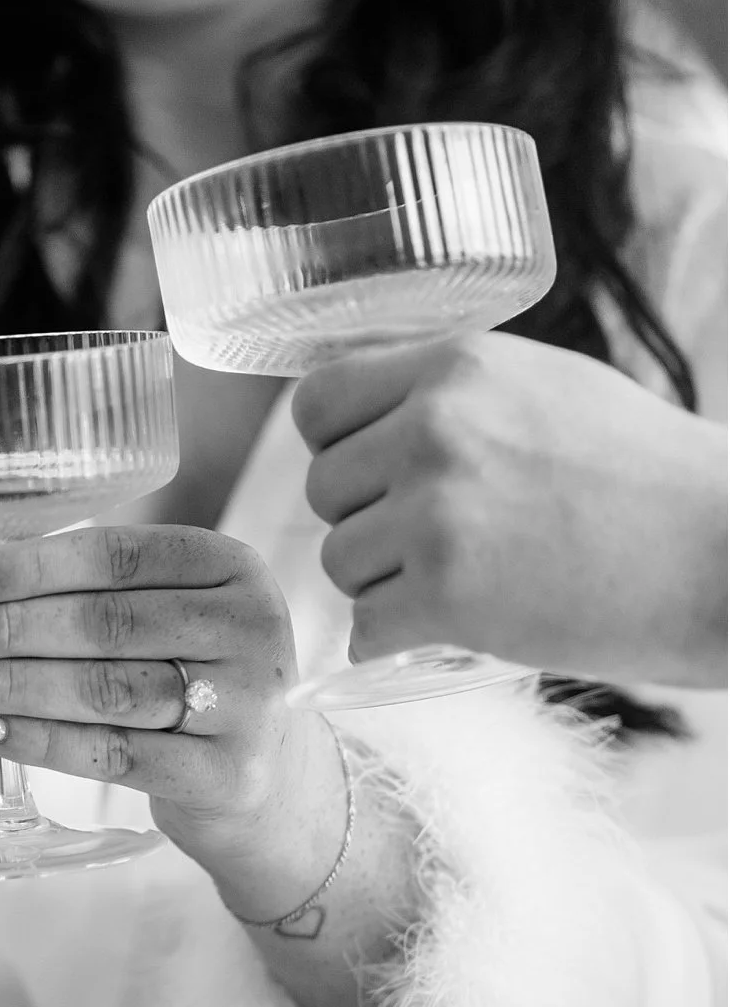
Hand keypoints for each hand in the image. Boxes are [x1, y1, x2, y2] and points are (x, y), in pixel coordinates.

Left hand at [0, 525, 347, 922]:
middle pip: (103, 623)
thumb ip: (95, 591)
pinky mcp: (227, 775)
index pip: (117, 556)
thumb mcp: (170, 618)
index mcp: (232, 569)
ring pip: (103, 689)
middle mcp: (251, 628)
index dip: (31, 566)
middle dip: (5, 629)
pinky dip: (40, 740)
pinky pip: (113, 754)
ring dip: (8, 684)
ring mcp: (248, 705)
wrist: (268, 780)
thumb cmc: (193, 681)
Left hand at [294, 333, 727, 689]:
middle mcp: (433, 427)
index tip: (370, 477)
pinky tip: (445, 633)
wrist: (728, 552)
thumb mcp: (549, 388)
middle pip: (322, 488)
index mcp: (455, 365)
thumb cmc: (652, 477)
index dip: (334, 447)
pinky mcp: (447, 592)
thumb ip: (457, 394)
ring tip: (457, 585)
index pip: (318, 401)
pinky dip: (395, 641)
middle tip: (433, 544)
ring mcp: (435, 511)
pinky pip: (365, 627)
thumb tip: (374, 416)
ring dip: (382, 584)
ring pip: (338, 561)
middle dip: (364, 522)